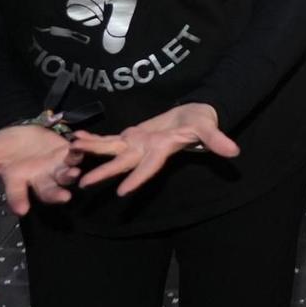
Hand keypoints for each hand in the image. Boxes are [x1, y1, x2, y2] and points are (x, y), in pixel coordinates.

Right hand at [0, 123, 81, 216]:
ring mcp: (55, 165)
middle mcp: (38, 177)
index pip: (16, 194)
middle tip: (63, 198)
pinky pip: (77, 153)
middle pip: (47, 190)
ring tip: (73, 172)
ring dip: (71, 173)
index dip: (18, 201)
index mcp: (17, 180)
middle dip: (55, 194)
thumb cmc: (4, 147)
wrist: (22, 131)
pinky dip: (80, 151)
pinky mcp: (68, 151)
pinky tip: (80, 145)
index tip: (21, 210)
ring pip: (65, 174)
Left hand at [70, 104, 238, 197]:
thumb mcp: (209, 127)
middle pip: (122, 164)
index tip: (123, 192)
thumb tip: (234, 152)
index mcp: (162, 150)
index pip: (149, 167)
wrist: (194, 114)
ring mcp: (136, 144)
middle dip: (103, 172)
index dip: (137, 178)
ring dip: (92, 152)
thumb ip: (216, 140)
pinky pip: (109, 139)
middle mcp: (145, 151)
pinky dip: (94, 139)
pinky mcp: (131, 136)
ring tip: (71, 151)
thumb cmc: (202, 120)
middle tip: (83, 183)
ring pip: (110, 151)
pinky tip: (76, 139)